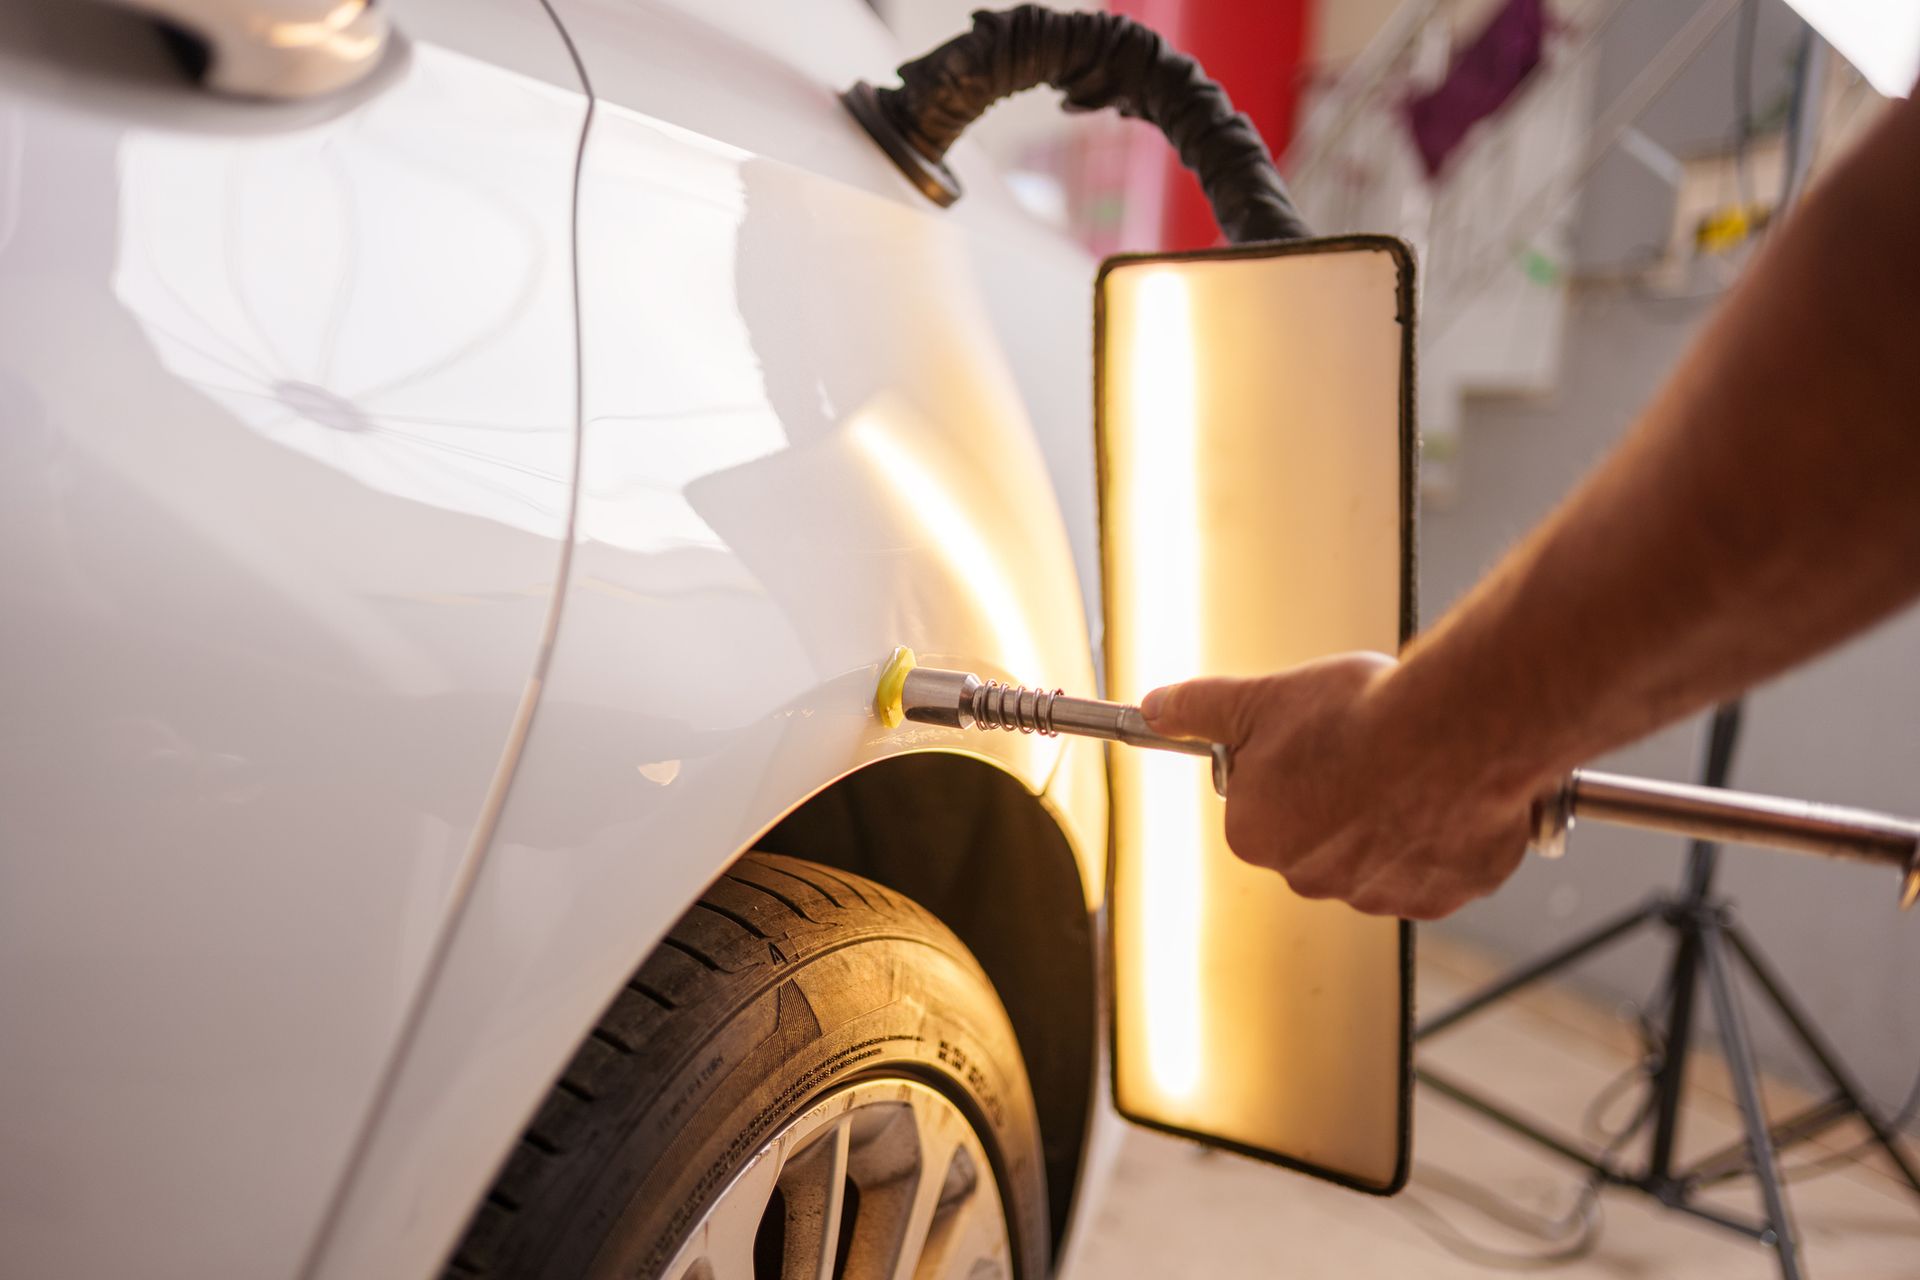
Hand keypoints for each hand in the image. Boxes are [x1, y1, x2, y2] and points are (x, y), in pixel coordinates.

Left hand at [1141, 652, 1534, 919]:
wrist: (1454, 728)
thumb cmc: (1358, 714)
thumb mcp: (1260, 698)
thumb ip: (1200, 709)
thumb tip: (1155, 708)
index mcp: (1257, 836)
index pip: (1260, 805)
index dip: (1288, 766)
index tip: (1316, 741)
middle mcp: (1311, 879)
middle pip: (1319, 834)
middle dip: (1340, 798)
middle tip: (1366, 750)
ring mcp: (1382, 894)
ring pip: (1379, 855)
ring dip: (1392, 820)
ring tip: (1410, 767)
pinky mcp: (1443, 894)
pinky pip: (1435, 868)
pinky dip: (1441, 838)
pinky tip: (1444, 795)